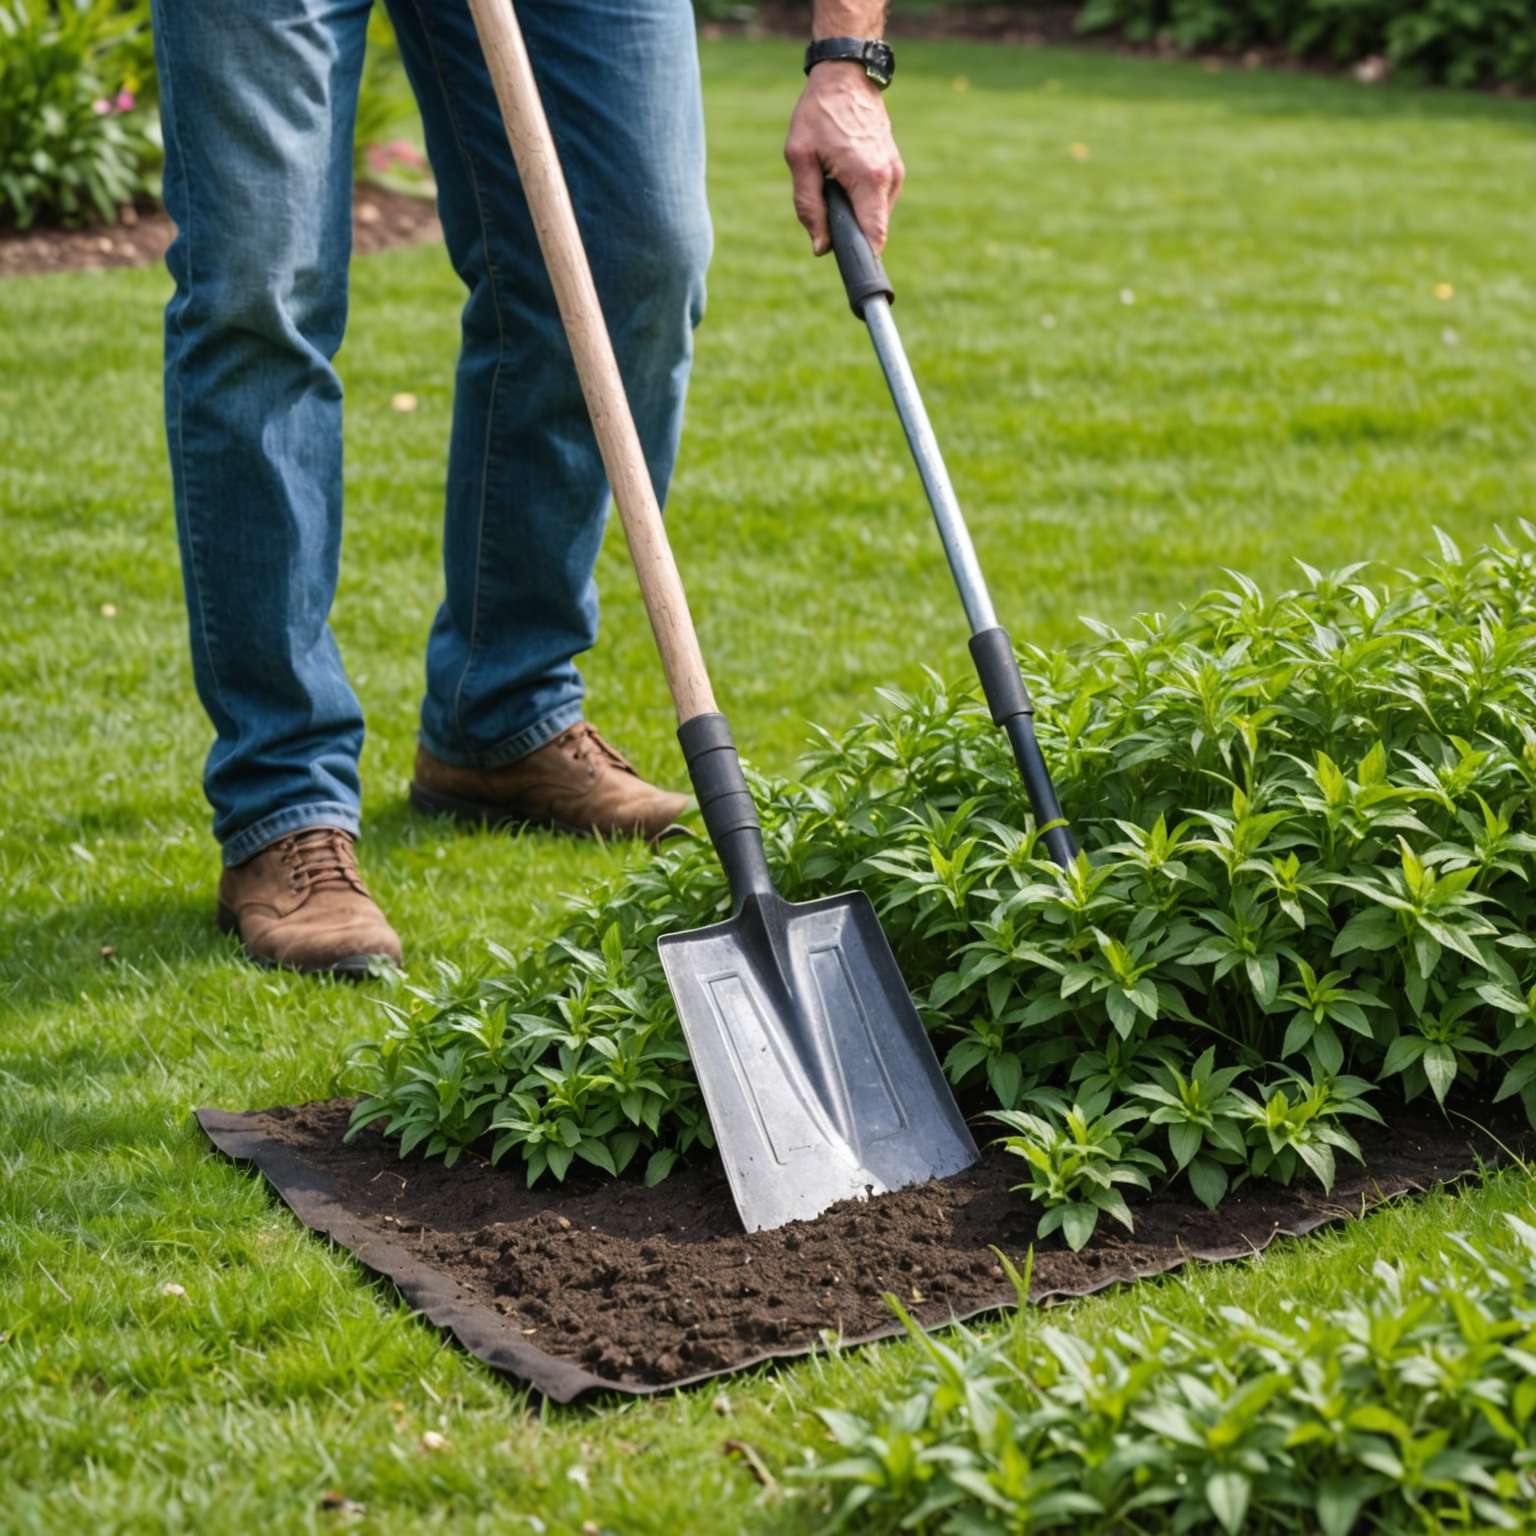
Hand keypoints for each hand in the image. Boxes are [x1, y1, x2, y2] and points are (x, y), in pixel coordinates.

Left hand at [784, 62, 903, 255]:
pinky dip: (861, 200)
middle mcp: (889, 179)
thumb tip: (821, 247)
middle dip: (851, 234)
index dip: (863, 259)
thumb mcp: (800, 158)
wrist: (846, 74)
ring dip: (854, 214)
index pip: (874, 237)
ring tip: (833, 184)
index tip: (852, 271)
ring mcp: (895, 172)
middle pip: (874, 231)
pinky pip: (877, 200)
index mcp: (868, 179)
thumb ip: (808, 206)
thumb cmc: (818, 113)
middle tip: (826, 215)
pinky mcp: (894, 167)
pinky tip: (843, 177)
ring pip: (875, 216)